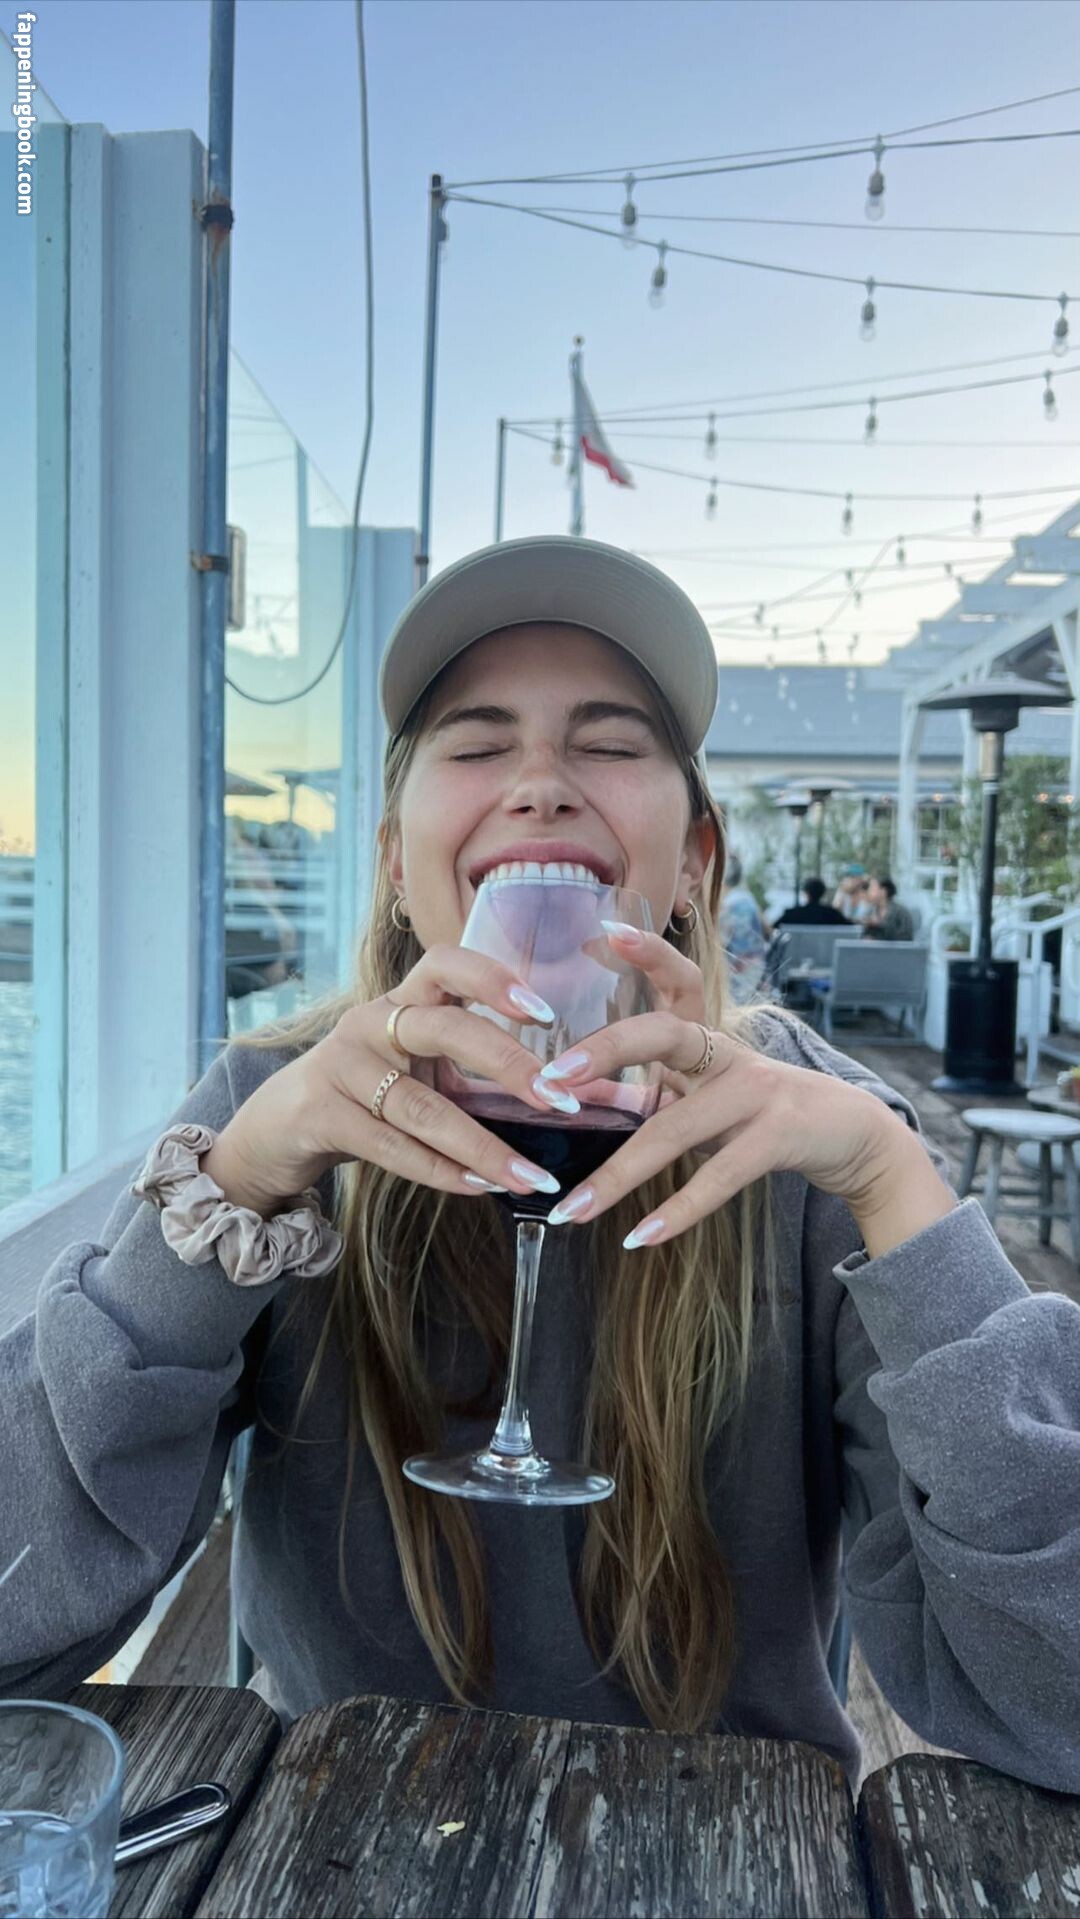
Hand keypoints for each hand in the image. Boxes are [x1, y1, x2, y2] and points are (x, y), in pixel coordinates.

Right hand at [202, 946, 586, 1217]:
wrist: (279, 1130)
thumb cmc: (369, 1096)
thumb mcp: (425, 1075)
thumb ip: (486, 1082)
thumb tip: (579, 1098)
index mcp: (402, 1002)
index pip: (446, 964)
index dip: (493, 978)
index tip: (544, 1013)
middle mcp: (371, 1023)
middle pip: (444, 1028)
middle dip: (507, 1065)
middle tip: (559, 1101)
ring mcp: (342, 1067)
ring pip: (422, 1106)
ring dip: (483, 1146)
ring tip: (532, 1177)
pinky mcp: (321, 1114)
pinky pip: (391, 1145)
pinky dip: (440, 1170)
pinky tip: (480, 1187)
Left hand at [541, 927, 953, 1256]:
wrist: (854, 1138)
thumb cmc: (765, 1116)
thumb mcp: (707, 1096)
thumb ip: (651, 1093)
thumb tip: (577, 1098)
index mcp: (709, 1039)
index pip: (679, 978)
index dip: (647, 953)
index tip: (604, 933)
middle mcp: (729, 1055)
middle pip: (664, 1034)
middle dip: (605, 1051)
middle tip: (552, 1080)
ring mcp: (757, 1093)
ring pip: (677, 1129)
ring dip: (620, 1174)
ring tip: (574, 1207)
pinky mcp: (779, 1136)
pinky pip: (719, 1176)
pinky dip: (678, 1210)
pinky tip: (641, 1237)